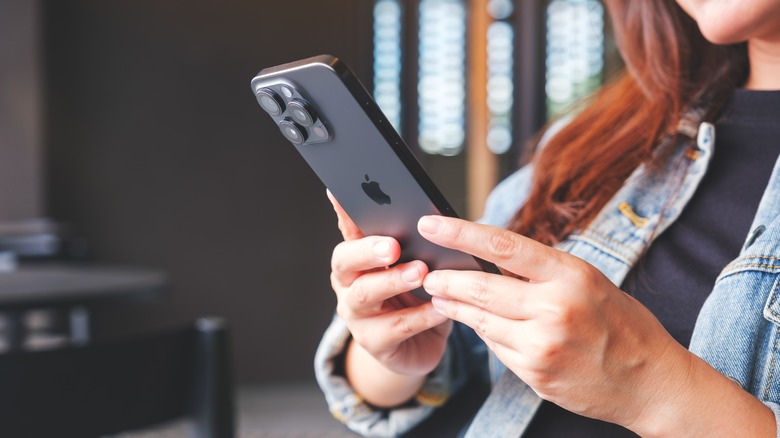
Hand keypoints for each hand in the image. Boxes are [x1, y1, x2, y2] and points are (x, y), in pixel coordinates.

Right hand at [328, 191, 450, 376]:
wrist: (418, 347)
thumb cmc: (417, 296)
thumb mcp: (414, 265)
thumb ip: (414, 242)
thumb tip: (434, 214)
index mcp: (356, 257)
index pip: (348, 228)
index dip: (342, 211)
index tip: (340, 192)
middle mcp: (348, 283)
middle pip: (345, 261)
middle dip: (368, 251)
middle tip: (393, 245)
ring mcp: (356, 315)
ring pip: (365, 294)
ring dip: (393, 281)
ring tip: (420, 272)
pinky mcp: (374, 342)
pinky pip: (395, 327)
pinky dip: (419, 316)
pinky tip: (440, 307)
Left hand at [416, 215, 690, 430]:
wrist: (650, 383)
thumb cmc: (621, 323)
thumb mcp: (588, 282)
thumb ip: (541, 271)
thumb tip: (489, 256)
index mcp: (571, 276)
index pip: (502, 246)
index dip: (460, 233)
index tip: (432, 224)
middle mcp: (554, 309)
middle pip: (480, 287)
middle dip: (446, 279)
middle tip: (428, 273)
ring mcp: (542, 345)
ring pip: (480, 321)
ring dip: (455, 306)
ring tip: (440, 295)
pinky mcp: (534, 373)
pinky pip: (495, 347)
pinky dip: (482, 332)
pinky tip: (475, 323)